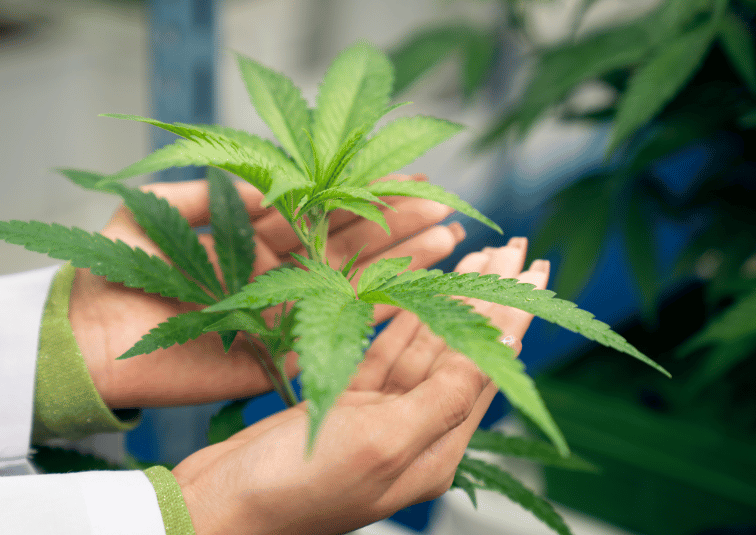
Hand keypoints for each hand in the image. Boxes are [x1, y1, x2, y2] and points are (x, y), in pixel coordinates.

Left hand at [68, 175, 464, 407]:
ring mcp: (280, 312)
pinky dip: (374, 309)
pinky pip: (331, 330)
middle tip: (442, 206)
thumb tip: (276, 180)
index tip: (408, 175)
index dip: (362, 194)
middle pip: (346, 244)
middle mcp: (274, 272)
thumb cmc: (113, 268)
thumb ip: (215, 191)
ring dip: (398, 261)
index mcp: (251, 236)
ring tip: (445, 238)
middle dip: (395, 224)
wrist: (84, 339)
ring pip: (349, 283)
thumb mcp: (158, 209)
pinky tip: (414, 288)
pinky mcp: (276, 352)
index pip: (320, 210)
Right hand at [172, 239, 549, 534]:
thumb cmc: (299, 486)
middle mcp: (415, 429)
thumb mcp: (383, 441)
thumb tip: (505, 347)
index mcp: (436, 448)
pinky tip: (418, 290)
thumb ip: (444, 395)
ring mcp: (378, 413)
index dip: (512, 313)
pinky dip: (402, 317)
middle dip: (489, 297)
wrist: (221, 506)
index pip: (489, 366)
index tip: (534, 267)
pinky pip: (383, 348)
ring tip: (475, 258)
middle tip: (515, 249)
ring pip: (425, 344)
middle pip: (463, 349)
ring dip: (450, 300)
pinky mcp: (342, 398)